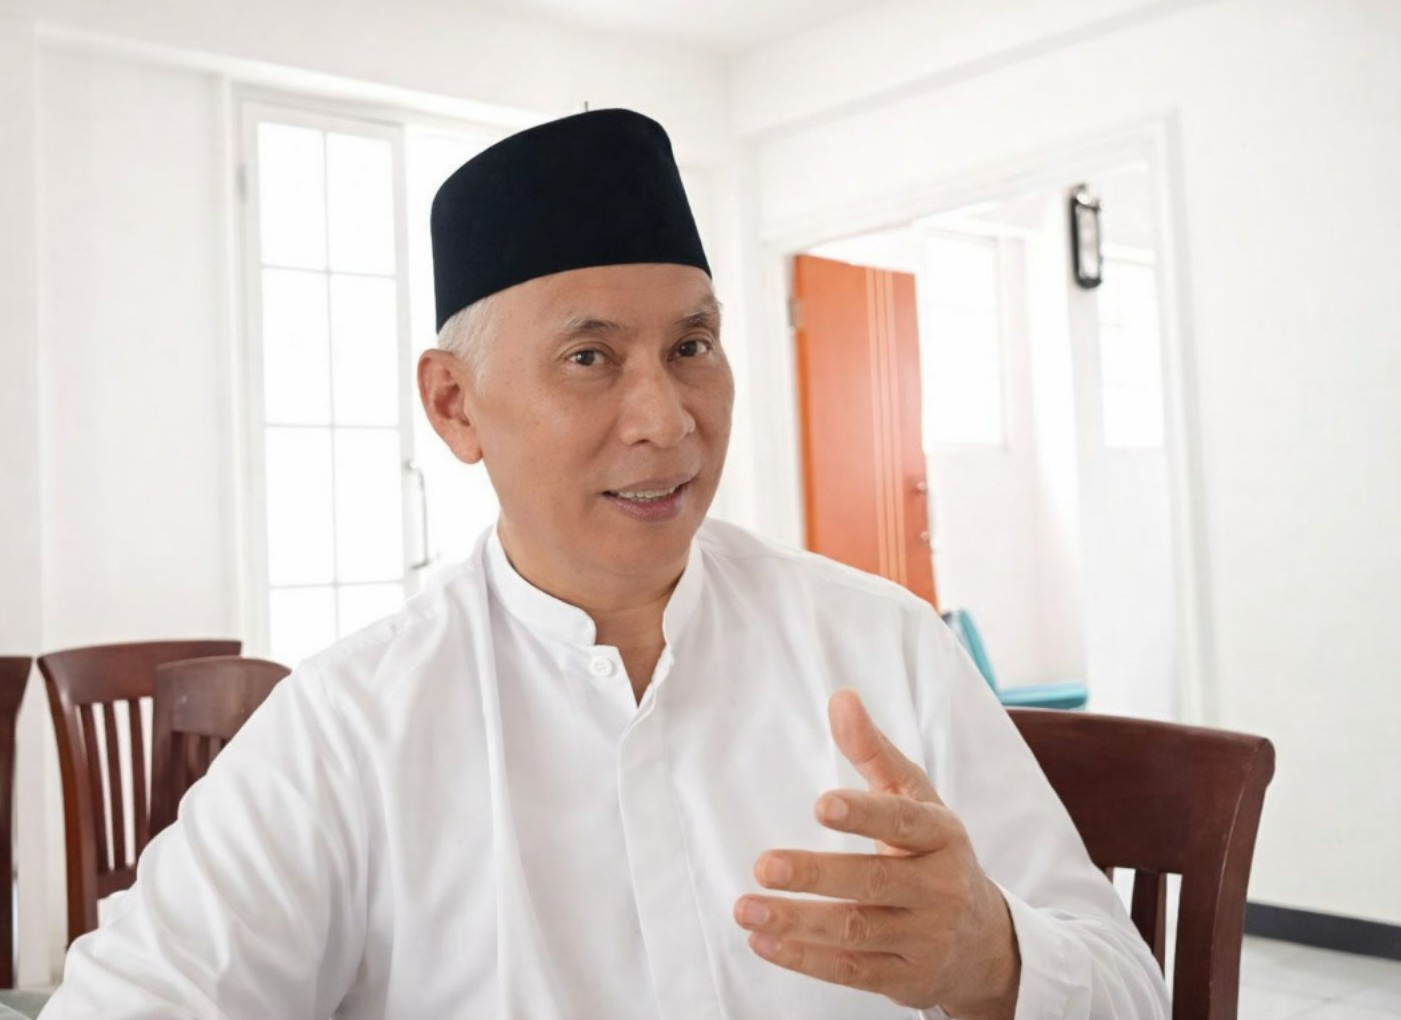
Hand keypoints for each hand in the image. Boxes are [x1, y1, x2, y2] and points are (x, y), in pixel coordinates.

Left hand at [734, 689, 1019, 1017]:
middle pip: (873, 880)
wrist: (986, 942)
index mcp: (942, 835)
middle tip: (764, 865)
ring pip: (857, 930)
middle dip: (816, 874)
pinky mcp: (907, 978)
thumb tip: (840, 697)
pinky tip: (764, 943)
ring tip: (746, 908)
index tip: (821, 805)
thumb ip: (874, 752)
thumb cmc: (935, 854)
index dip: (864, 813)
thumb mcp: (916, 800)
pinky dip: (805, 959)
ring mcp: (925, 937)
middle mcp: (939, 886)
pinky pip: (852, 970)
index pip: (903, 821)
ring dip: (796, 922)